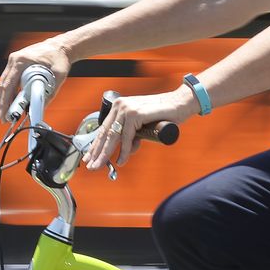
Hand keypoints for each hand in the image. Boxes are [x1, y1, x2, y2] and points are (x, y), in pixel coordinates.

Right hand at [0, 39, 71, 120]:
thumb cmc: (59, 57)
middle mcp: (15, 60)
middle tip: (4, 118)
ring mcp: (15, 61)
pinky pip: (10, 80)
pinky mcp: (17, 64)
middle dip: (2, 103)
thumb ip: (50, 93)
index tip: (5, 113)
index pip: (8, 84)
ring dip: (5, 98)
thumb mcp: (58, 77)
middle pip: (3, 85)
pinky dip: (10, 92)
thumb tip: (42, 108)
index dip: (5, 101)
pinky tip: (12, 102)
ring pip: (5, 83)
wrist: (61, 46)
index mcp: (21, 61)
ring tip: (7, 113)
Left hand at [84, 89, 198, 171]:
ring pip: (113, 136)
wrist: (180, 104)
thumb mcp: (142, 127)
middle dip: (97, 152)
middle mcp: (120, 106)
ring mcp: (127, 109)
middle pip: (105, 133)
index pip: (104, 129)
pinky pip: (126, 137)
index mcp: (119, 107)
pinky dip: (124, 151)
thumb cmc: (164, 115)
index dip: (95, 145)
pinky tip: (121, 161)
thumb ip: (132, 137)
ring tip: (99, 166)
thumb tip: (125, 151)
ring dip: (105, 154)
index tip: (89, 157)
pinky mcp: (135, 114)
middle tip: (91, 166)